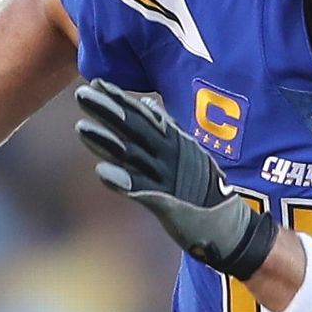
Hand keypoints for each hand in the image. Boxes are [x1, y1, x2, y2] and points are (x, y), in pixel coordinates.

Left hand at [74, 78, 277, 279]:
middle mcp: (171, 155)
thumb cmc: (204, 191)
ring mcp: (168, 178)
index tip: (96, 83)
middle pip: (135, 128)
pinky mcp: (167, 203)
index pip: (143, 115)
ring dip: (106, 141)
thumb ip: (167, 130)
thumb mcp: (188, 153)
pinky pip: (141, 189)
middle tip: (82, 93)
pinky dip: (121, 180)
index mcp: (175, 142)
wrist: (230, 228)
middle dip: (108, 110)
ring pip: (132, 155)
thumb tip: (148, 105)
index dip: (120, 99)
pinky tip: (101, 171)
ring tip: (81, 127)